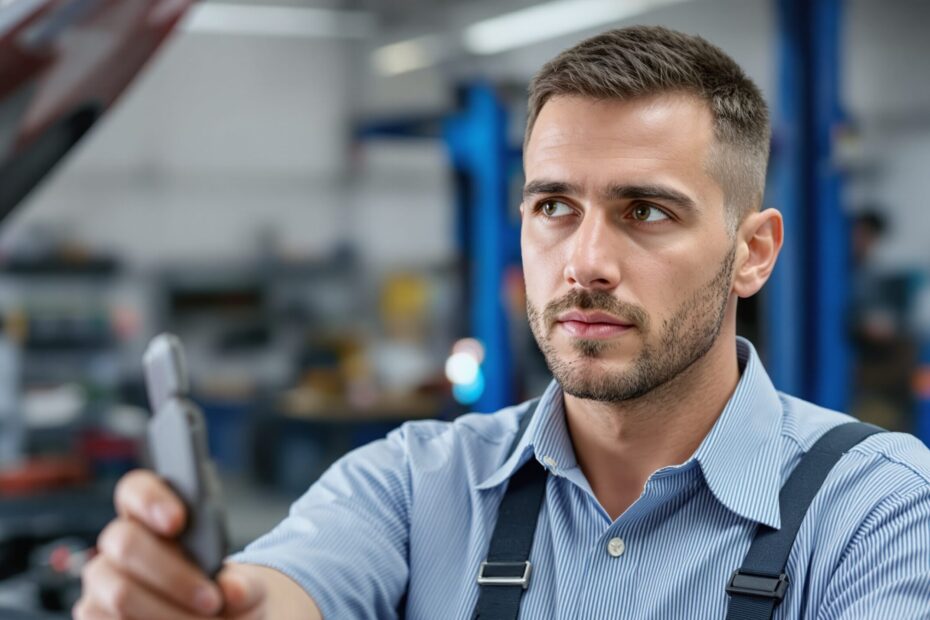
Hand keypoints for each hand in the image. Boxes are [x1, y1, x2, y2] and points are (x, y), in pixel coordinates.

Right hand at [74, 469, 265, 618]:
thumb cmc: (226, 594)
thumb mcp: (245, 588)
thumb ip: (244, 586)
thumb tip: (232, 590)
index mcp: (153, 515)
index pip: (135, 489)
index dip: (151, 499)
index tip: (178, 521)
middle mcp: (119, 543)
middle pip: (126, 543)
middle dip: (173, 575)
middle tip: (213, 600)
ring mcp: (101, 582)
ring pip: (120, 594)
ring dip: (168, 614)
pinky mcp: (95, 616)